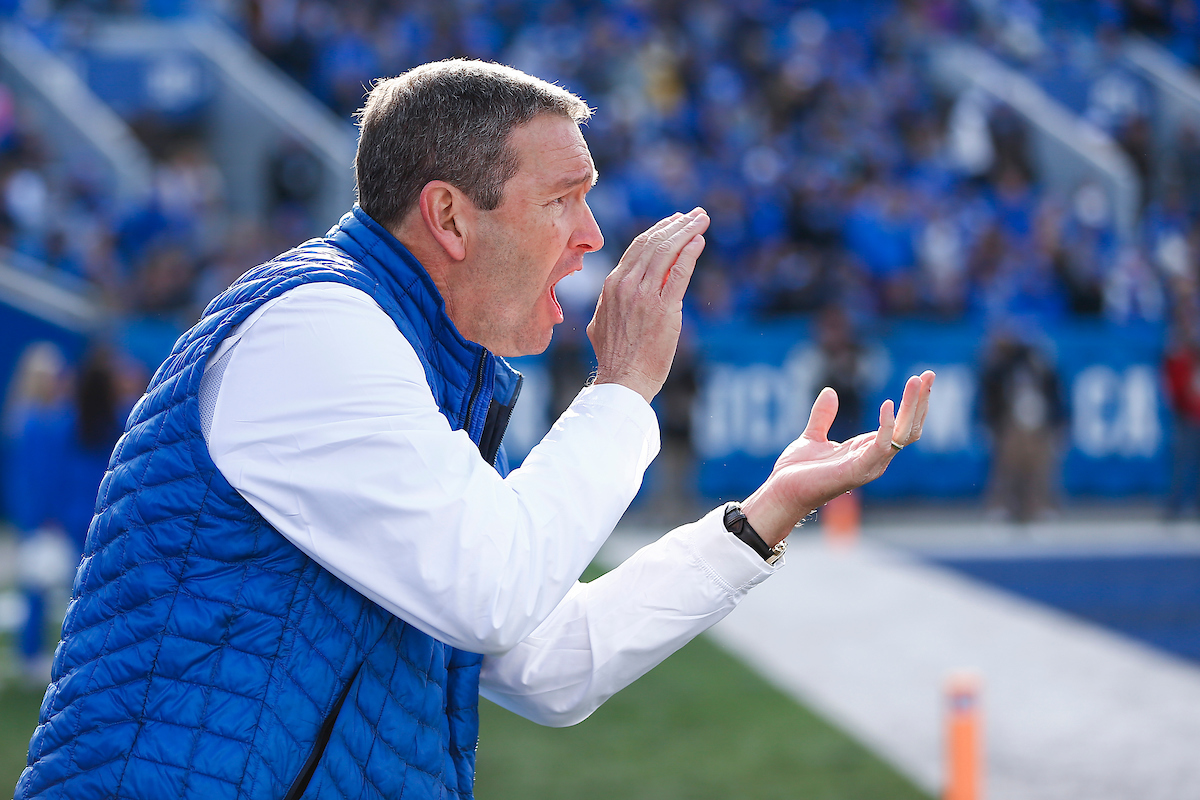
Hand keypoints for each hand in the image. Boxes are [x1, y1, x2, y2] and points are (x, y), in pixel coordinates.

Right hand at [588, 208, 708, 402]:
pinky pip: (679, 271)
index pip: (637, 248)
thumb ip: (609, 303)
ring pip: (667, 251)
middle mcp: (626, 284)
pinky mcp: (664, 308)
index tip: (673, 222)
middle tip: (694, 214)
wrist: (622, 380)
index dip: (658, 231)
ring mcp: (644, 295)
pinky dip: (691, 252)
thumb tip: (614, 294)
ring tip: (702, 220)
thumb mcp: (601, 323)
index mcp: (611, 285)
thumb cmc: (614, 358)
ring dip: (687, 231)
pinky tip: (700, 241)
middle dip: (676, 224)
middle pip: (654, 243)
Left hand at [741, 371, 935, 545]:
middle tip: (929, 374)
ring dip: (913, 407)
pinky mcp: (857, 470)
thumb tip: (829, 391)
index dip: (913, 404)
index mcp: (867, 450)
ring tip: (916, 382)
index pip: (903, 426)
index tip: (921, 378)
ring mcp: (869, 466)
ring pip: (904, 435)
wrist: (781, 492)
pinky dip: (887, 425)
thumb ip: (822, 416)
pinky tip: (887, 404)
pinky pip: (881, 446)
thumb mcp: (811, 436)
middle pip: (910, 429)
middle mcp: (874, 458)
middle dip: (921, 401)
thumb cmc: (797, 472)